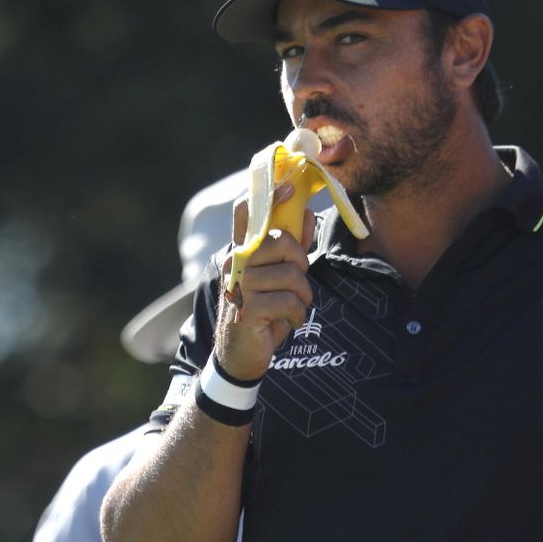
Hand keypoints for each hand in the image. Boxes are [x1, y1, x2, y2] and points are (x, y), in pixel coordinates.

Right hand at [214, 185, 314, 381]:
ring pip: (292, 275)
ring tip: (292, 308)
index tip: (289, 188)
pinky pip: (290, 302)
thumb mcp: (278, 277)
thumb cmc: (261, 310)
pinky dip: (297, 316)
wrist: (240, 354)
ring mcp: (240, 285)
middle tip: (297, 283)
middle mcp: (235, 262)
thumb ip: (291, 246)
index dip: (268, 194)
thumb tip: (307, 213)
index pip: (247, 212)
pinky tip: (288, 323)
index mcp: (242, 250)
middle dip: (301, 263)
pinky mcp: (247, 309)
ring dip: (302, 296)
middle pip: (282, 240)